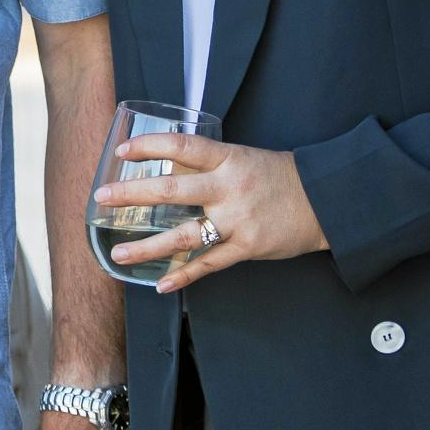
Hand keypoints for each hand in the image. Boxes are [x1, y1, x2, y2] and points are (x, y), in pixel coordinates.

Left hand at [94, 135, 327, 291]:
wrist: (328, 199)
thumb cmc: (279, 176)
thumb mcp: (243, 159)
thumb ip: (208, 165)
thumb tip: (164, 166)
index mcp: (228, 159)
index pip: (182, 146)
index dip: (150, 146)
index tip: (121, 150)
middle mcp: (229, 187)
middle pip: (173, 189)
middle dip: (132, 195)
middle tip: (101, 199)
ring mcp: (238, 219)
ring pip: (184, 234)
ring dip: (148, 246)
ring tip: (119, 255)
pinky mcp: (249, 246)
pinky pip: (209, 264)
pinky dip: (184, 275)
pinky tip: (160, 283)